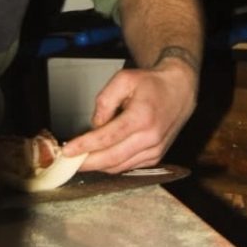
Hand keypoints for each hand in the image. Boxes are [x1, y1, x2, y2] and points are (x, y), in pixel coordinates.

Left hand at [62, 58, 196, 173]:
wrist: (180, 90)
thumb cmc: (152, 83)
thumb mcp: (124, 79)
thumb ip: (104, 101)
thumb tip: (95, 126)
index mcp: (142, 117)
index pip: (107, 138)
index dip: (84, 146)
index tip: (67, 151)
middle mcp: (150, 138)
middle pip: (112, 159)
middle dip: (87, 162)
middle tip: (68, 162)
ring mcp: (155, 150)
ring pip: (119, 167)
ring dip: (98, 165)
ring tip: (81, 159)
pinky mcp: (156, 157)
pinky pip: (129, 167)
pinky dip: (112, 165)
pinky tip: (101, 157)